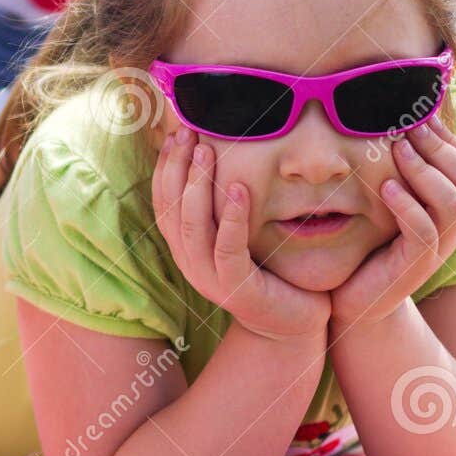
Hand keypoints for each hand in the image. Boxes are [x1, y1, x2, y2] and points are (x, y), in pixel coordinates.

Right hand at [153, 127, 330, 340]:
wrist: (293, 324)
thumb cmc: (271, 271)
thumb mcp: (242, 233)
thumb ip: (226, 204)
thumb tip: (221, 150)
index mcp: (186, 248)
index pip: (163, 202)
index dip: (165, 166)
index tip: (177, 131)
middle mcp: (190, 263)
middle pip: (171, 209)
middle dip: (177, 167)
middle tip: (188, 132)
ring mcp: (210, 279)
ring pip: (192, 227)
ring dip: (198, 186)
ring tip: (206, 152)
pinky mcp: (237, 290)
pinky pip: (226, 249)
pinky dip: (231, 218)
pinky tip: (239, 188)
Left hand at [330, 119, 455, 333]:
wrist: (354, 302)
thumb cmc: (366, 245)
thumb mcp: (385, 202)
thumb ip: (396, 169)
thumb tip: (393, 122)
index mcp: (450, 209)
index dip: (449, 137)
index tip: (419, 113)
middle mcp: (452, 227)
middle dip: (439, 146)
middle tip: (407, 127)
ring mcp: (437, 248)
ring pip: (452, 201)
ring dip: (424, 170)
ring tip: (397, 150)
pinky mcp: (415, 266)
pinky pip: (424, 230)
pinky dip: (407, 204)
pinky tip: (386, 187)